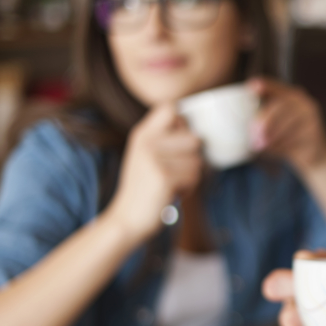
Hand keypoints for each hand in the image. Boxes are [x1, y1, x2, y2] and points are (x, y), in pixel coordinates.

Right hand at [104, 103, 202, 242]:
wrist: (128, 219)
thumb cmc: (145, 189)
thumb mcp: (147, 156)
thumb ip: (164, 138)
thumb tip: (197, 132)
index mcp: (142, 133)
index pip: (170, 107)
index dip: (183, 124)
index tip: (177, 144)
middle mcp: (147, 141)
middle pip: (194, 138)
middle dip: (192, 160)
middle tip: (173, 173)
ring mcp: (154, 158)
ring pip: (198, 161)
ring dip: (190, 177)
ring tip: (170, 184)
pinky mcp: (164, 176)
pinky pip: (195, 177)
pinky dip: (188, 189)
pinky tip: (171, 193)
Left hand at [247, 78, 325, 171]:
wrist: (316, 153)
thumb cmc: (290, 134)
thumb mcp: (280, 120)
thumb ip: (265, 113)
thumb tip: (236, 116)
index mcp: (295, 96)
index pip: (278, 88)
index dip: (266, 85)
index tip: (251, 87)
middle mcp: (306, 105)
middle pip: (280, 107)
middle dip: (264, 120)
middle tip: (252, 134)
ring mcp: (312, 120)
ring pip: (286, 126)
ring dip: (270, 138)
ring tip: (258, 146)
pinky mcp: (315, 137)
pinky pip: (293, 141)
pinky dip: (279, 148)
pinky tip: (271, 152)